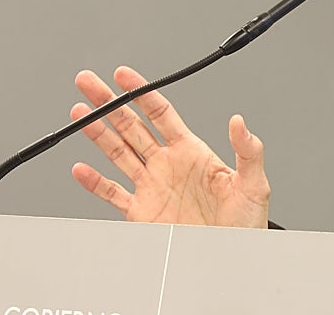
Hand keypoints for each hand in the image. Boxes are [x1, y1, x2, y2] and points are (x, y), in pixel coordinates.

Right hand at [70, 66, 270, 227]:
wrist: (229, 257)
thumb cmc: (245, 222)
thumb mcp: (253, 182)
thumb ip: (248, 149)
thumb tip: (240, 121)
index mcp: (192, 152)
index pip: (161, 114)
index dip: (141, 92)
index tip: (124, 75)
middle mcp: (168, 165)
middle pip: (132, 126)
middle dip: (110, 103)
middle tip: (90, 83)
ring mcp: (152, 187)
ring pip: (117, 153)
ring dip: (98, 134)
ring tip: (80, 113)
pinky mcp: (141, 213)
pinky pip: (112, 194)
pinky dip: (94, 183)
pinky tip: (80, 169)